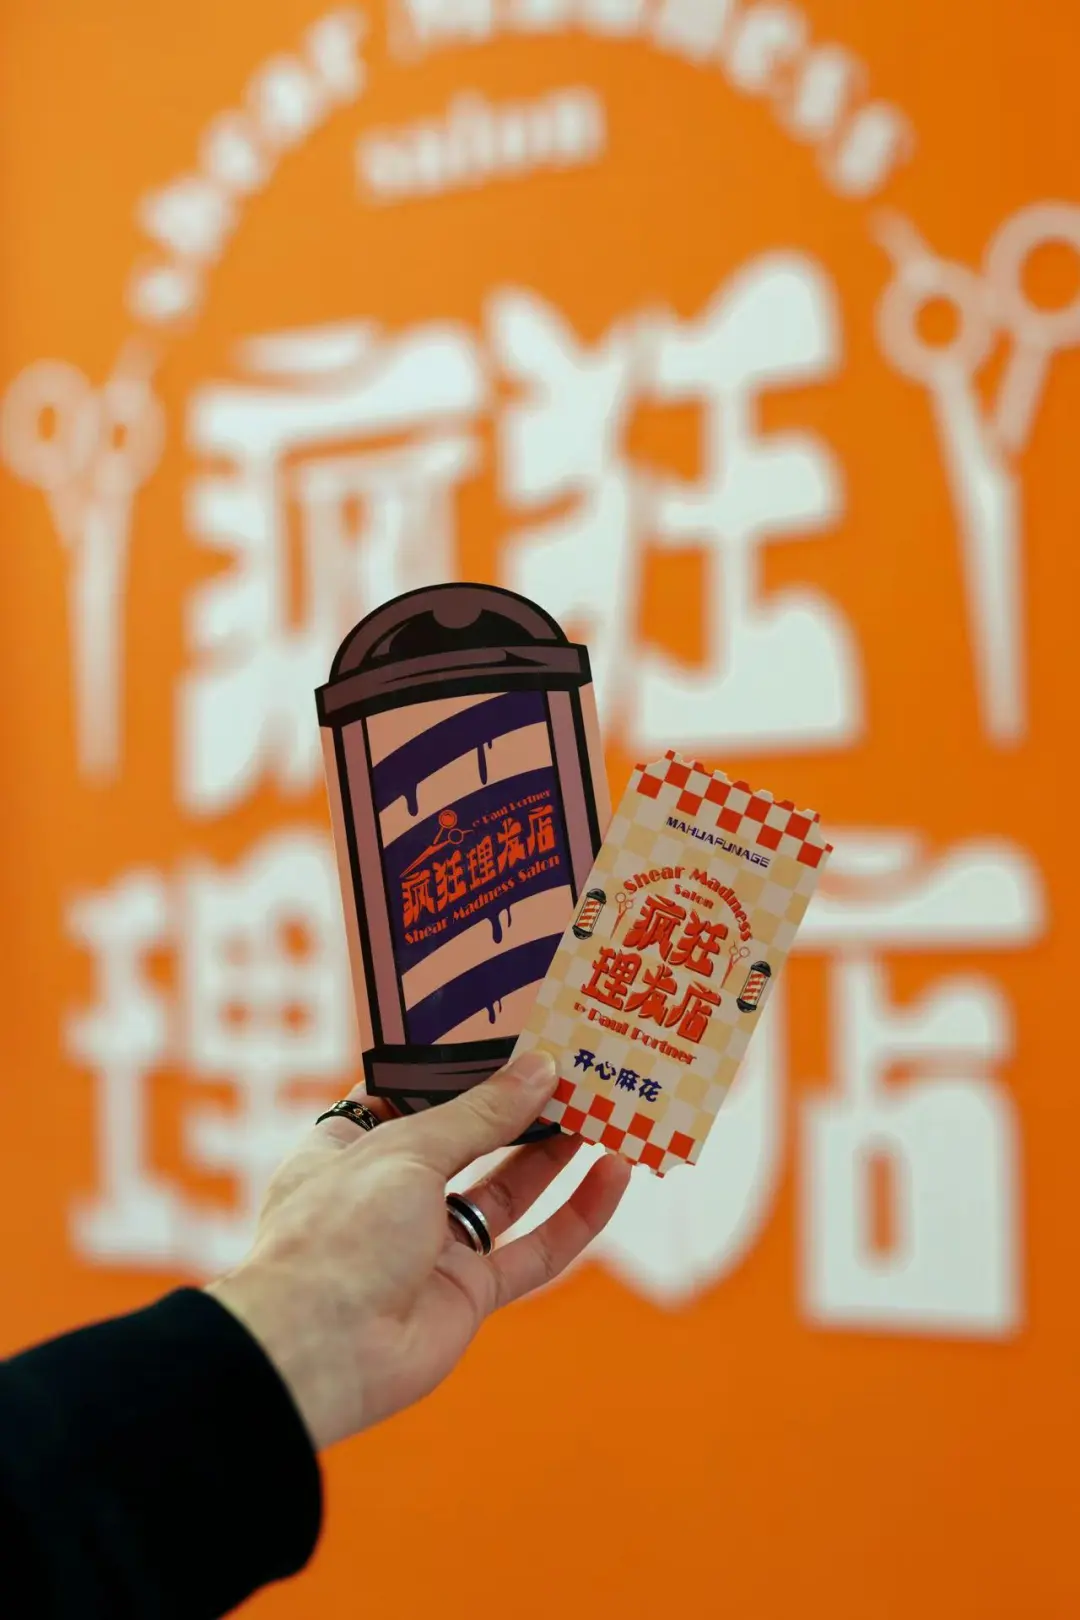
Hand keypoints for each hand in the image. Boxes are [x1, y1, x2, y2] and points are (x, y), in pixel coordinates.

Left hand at [207, 1051, 629, 1450]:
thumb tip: (540, 1069)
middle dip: (518, 1106)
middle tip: (574, 1066)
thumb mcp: (406, 1150)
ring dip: (556, 1152)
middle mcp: (391, 1192)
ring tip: (603, 1107)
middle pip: (468, 1139)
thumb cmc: (339, 1234)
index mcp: (349, 1146)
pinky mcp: (469, 1291)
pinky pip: (535, 1250)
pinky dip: (577, 1215)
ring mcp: (432, 1244)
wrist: (320, 1354)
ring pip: (508, 1190)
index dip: (454, 1066)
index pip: (404, 1093)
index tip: (506, 1033)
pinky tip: (613, 1174)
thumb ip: (480, 1113)